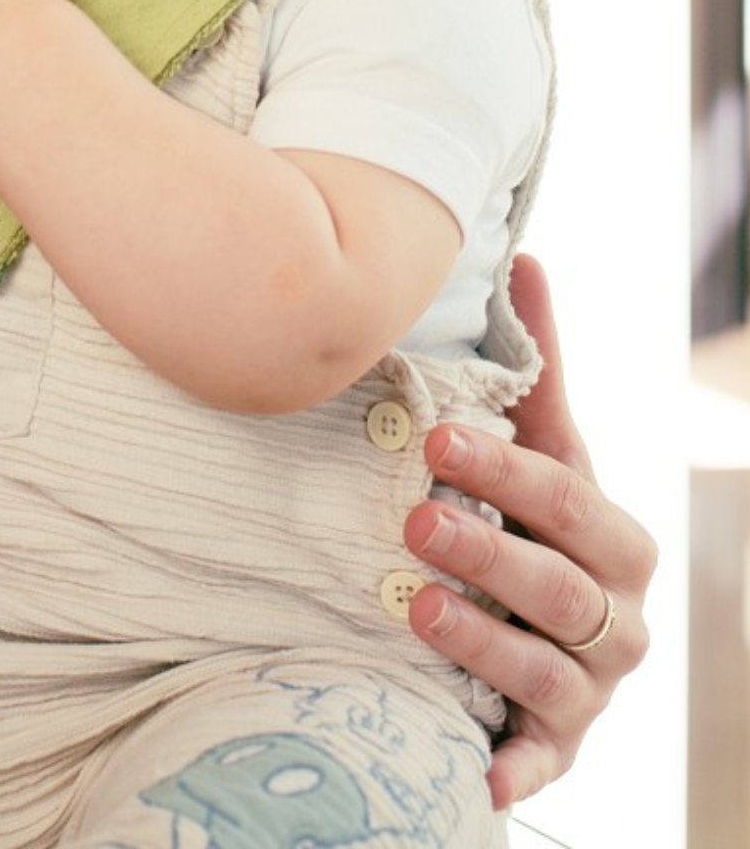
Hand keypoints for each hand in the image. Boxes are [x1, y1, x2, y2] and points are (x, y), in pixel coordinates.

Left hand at [402, 254, 655, 809]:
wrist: (545, 636)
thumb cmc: (535, 525)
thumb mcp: (543, 451)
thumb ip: (536, 367)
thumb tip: (526, 256)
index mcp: (615, 538)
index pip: (565, 496)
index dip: (505, 467)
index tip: (436, 434)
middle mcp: (615, 618)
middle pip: (558, 584)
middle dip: (489, 551)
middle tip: (413, 517)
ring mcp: (589, 690)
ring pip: (545, 668)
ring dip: (483, 643)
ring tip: (415, 606)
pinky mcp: (557, 749)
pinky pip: (539, 766)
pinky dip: (512, 770)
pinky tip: (476, 772)